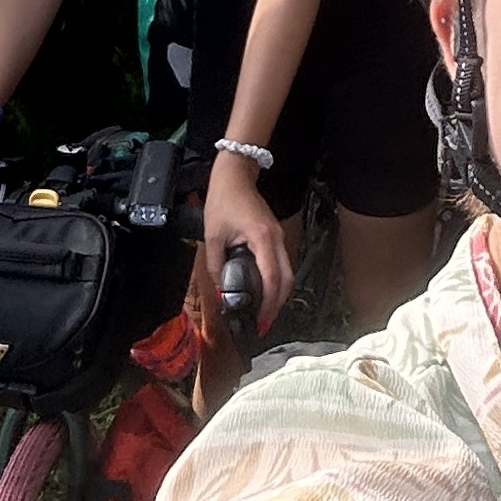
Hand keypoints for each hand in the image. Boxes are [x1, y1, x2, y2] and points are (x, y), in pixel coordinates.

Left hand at [194, 152, 288, 337]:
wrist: (235, 176)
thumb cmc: (223, 201)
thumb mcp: (213, 235)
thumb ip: (217, 265)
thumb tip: (220, 290)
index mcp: (262, 238)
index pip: (272, 277)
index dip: (268, 303)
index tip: (259, 320)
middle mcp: (276, 239)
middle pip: (287, 279)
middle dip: (277, 305)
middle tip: (263, 324)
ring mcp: (279, 237)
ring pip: (287, 273)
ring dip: (278, 295)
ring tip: (264, 314)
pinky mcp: (275, 237)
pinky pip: (282, 265)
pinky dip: (277, 283)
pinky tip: (265, 294)